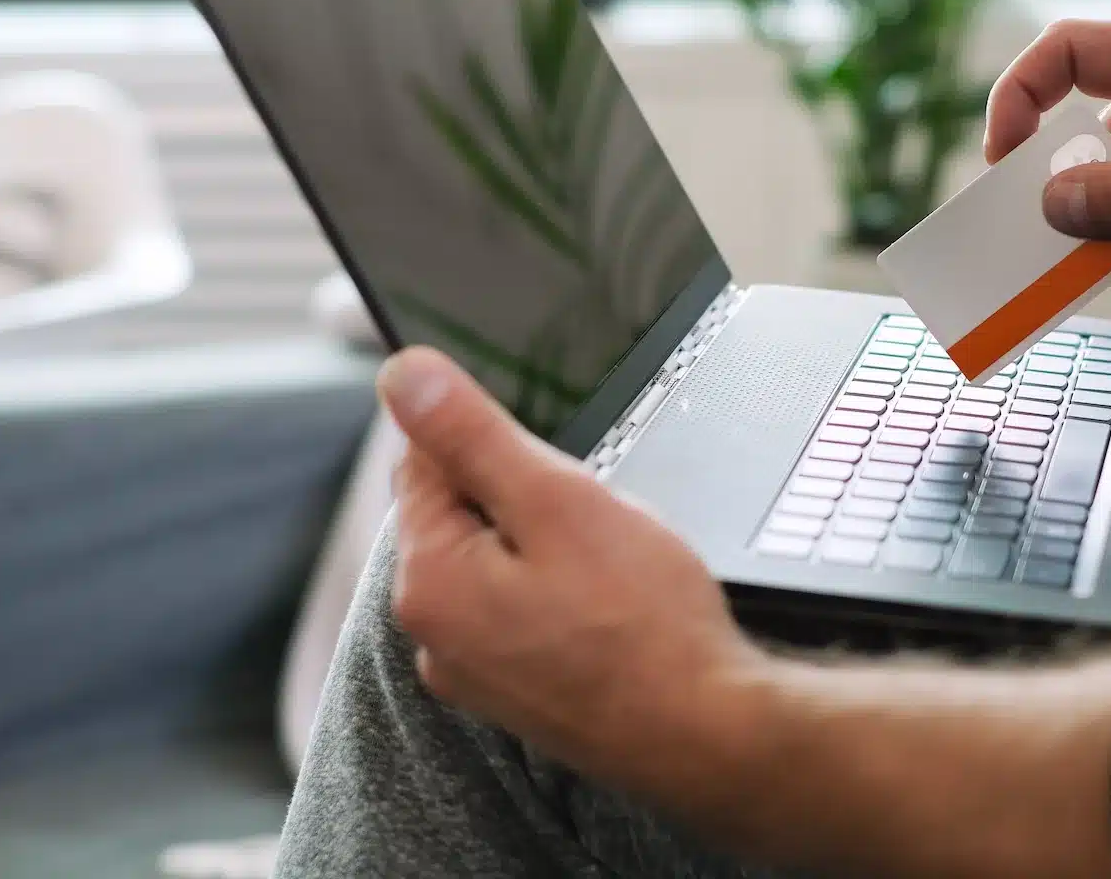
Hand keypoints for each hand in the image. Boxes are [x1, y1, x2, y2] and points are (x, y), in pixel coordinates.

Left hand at [381, 346, 763, 806]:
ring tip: (608, 567)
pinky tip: (607, 606)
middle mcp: (433, 634)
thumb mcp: (557, 500)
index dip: (494, 441)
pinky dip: (558, 593)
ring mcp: (472, 671)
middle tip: (592, 520)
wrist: (707, 735)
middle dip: (523, 495)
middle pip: (460, 513)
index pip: (423, 461)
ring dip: (544, 543)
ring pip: (496, 561)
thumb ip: (472, 433)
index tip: (553, 462)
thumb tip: (402, 375)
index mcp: (426, 580)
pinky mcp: (514, 692)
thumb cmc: (644, 625)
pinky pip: (519, 609)